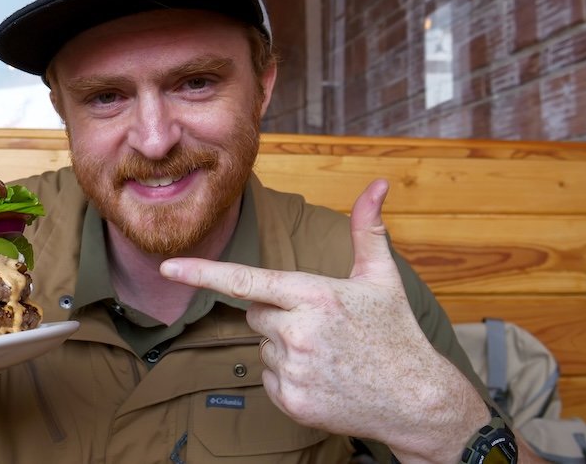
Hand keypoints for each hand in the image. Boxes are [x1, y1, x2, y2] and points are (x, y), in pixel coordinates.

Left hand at [161, 179, 486, 462]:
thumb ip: (368, 229)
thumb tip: (376, 185)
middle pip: (255, 312)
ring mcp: (293, 370)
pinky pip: (268, 378)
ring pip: (262, 345)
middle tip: (320, 325)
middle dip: (278, 313)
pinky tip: (322, 376)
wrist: (417, 402)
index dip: (203, 273)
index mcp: (315, 296)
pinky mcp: (291, 401)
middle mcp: (298, 332)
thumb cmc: (397, 335)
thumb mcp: (382, 277)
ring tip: (327, 353)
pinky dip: (287, 376)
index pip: (246, 281)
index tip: (168, 267)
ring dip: (284, 346)